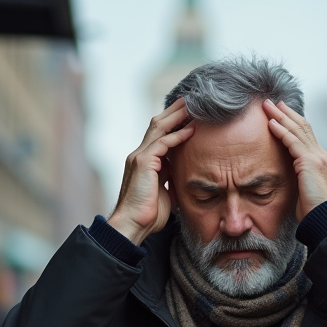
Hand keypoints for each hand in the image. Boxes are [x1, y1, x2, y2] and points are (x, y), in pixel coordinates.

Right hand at [108, 98, 195, 244]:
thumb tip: (184, 177)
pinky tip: (191, 130)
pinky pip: (163, 143)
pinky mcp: (143, 163)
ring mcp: (139, 157)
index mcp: (144, 161)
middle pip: (158, 124)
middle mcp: (139, 155)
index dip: (173, 123)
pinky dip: (178, 136)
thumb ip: (171, 179)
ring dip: (177, 116)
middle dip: (174, 111)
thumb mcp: (165, 192)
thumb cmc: (149, 215)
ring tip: (193, 106)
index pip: (159, 134)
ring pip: (159, 128)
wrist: (133, 225)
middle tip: (191, 100)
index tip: (189, 114)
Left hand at [263, 99, 326, 220]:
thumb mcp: (307, 192)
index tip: (281, 114)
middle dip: (287, 113)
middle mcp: (322, 155)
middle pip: (302, 127)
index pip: (307, 136)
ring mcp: (318, 157)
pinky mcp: (310, 162)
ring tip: (267, 106)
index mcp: (322, 161)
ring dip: (281, 116)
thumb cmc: (317, 213)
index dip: (294, 123)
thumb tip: (292, 180)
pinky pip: (292, 142)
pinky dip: (281, 130)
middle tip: (273, 102)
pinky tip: (270, 123)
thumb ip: (301, 181)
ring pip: (297, 130)